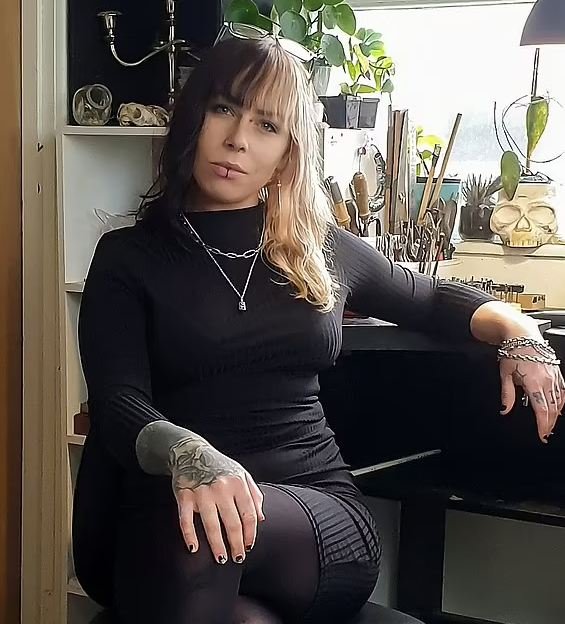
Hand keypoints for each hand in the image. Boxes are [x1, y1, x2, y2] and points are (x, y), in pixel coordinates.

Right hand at [169, 439, 264, 563]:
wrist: (191, 451)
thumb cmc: (220, 466)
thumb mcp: (242, 474)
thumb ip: (254, 495)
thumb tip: (261, 519)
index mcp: (238, 483)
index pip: (248, 514)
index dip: (250, 533)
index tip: (249, 546)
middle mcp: (221, 488)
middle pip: (232, 523)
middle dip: (236, 544)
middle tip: (238, 558)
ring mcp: (202, 492)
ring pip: (211, 525)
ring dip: (217, 545)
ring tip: (221, 559)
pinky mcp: (184, 495)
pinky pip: (186, 519)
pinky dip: (189, 535)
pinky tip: (194, 548)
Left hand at [499, 345, 564, 441]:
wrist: (523, 335)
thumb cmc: (513, 352)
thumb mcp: (505, 374)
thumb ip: (507, 394)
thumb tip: (504, 410)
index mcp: (534, 383)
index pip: (542, 410)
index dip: (542, 425)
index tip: (541, 435)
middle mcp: (547, 381)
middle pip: (552, 409)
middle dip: (549, 424)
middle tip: (545, 434)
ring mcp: (555, 377)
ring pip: (559, 402)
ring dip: (555, 415)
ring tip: (550, 425)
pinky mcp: (558, 373)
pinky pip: (563, 392)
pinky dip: (561, 403)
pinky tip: (558, 409)